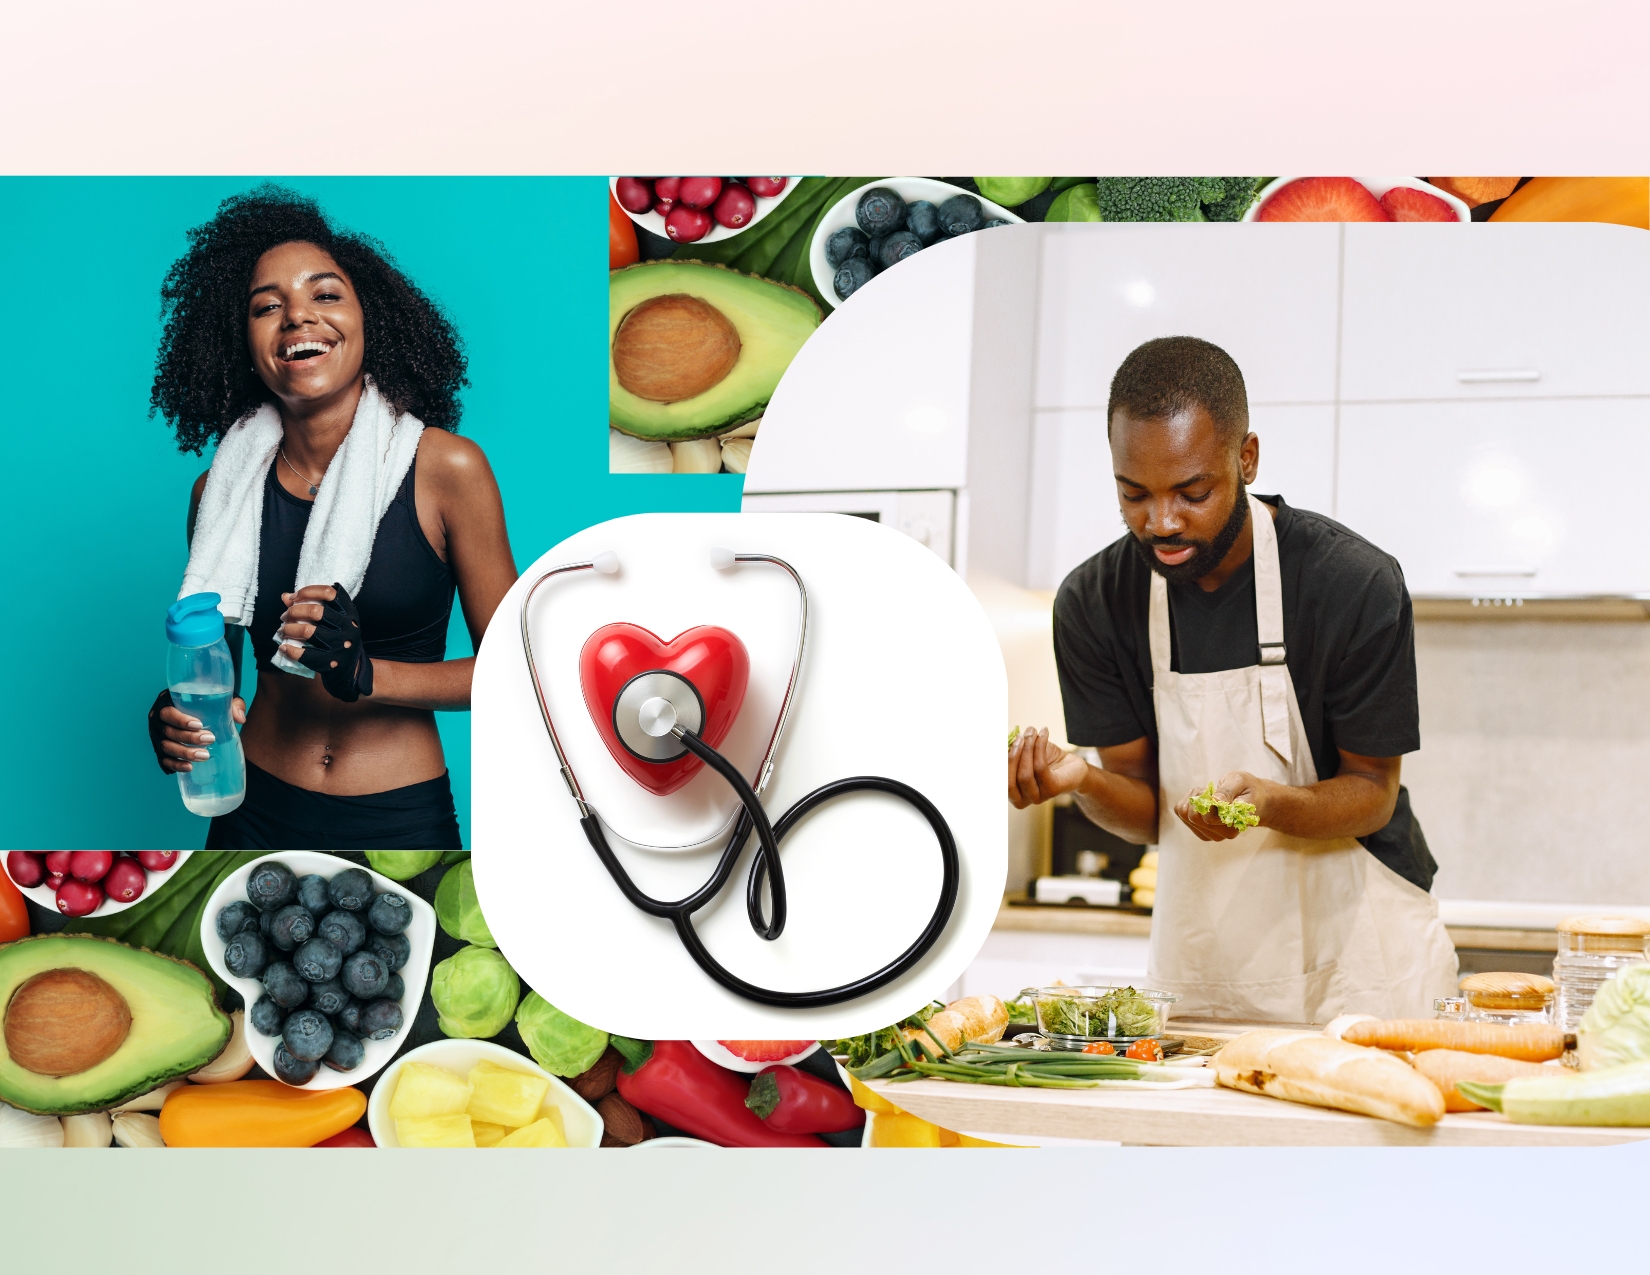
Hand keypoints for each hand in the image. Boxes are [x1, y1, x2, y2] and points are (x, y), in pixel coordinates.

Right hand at [148, 689, 245, 774]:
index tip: (199, 725)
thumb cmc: (207, 703)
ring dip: (184, 753)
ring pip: (166, 747)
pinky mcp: (160, 750)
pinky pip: (164, 760)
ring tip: (204, 756)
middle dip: (188, 738)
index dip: (180, 720)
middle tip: (210, 739)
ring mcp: (157, 736)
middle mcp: (157, 720)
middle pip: (168, 731)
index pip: (168, 712)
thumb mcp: (219, 698)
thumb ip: (232, 704)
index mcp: (166, 703)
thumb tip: (240, 718)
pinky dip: (175, 764)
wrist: (198, 713)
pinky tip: (189, 767)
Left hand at [279, 582, 373, 700]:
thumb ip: (310, 605)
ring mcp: (340, 645)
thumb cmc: (338, 637)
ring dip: (288, 629)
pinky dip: (290, 650)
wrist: (352, 667)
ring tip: (282, 631)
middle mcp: (348, 627)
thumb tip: (285, 597)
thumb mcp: (333, 619)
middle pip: (315, 611)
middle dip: (293, 612)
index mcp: (349, 612)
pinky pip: (306, 655)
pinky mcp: (332, 662)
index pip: (329, 593)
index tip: (294, 598)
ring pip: (307, 631)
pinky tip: (283, 648)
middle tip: (285, 617)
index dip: (308, 592)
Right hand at [1007, 727, 1089, 808]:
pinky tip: (1044, 733)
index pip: (1000, 780)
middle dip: (1012, 756)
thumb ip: (1013, 750)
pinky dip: (1040, 746)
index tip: (1004, 740)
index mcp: (1012, 793)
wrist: (1072, 766)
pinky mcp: (1052, 790)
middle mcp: (1022, 800)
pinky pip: (1040, 768)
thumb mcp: (1025, 754)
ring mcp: (1037, 797)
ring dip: (1028, 748)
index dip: (1000, 761)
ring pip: (1025, 774)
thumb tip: (1004, 741)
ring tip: (1032, 731)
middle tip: (1019, 736)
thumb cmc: (1045, 760)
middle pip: (1009, 781)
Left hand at [1172, 770, 1268, 840]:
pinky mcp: (1201, 831)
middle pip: (1193, 816)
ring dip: (1193, 799)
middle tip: (1210, 791)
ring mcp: (1211, 835)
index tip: (1214, 791)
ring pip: (1184, 814)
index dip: (1206, 799)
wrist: (1255, 800)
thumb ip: (1228, 791)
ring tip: (1208, 795)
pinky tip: (1203, 800)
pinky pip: (1181, 813)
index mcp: (1234, 824)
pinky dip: (1188, 801)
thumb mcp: (1240, 781)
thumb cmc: (1247, 788)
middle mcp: (1223, 834)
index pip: (1208, 817)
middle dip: (1198, 797)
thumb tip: (1216, 801)